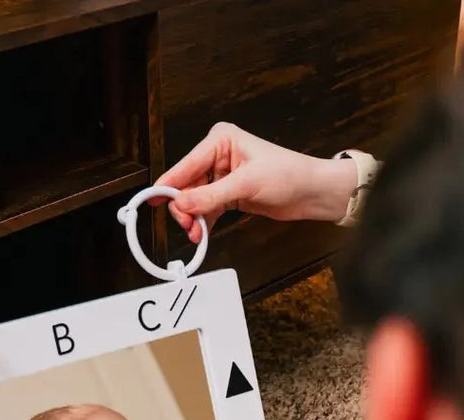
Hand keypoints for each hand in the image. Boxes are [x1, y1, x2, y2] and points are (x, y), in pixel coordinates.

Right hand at [152, 122, 357, 242]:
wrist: (311, 192)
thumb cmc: (289, 175)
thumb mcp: (246, 184)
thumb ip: (210, 196)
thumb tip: (182, 202)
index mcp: (220, 141)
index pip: (186, 165)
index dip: (169, 185)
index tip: (152, 201)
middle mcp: (218, 156)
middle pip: (187, 185)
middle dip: (184, 208)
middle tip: (187, 226)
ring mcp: (222, 176)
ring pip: (194, 200)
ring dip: (193, 218)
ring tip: (197, 234)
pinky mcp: (228, 194)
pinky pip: (206, 209)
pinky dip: (203, 222)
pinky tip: (202, 233)